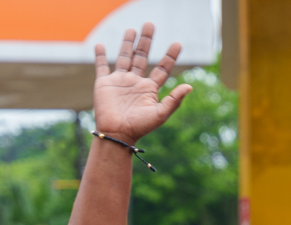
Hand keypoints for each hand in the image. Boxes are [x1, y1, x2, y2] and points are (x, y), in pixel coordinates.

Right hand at [92, 22, 192, 143]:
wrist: (117, 134)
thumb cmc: (139, 127)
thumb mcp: (160, 114)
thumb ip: (174, 100)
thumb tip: (190, 86)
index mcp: (149, 89)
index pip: (162, 68)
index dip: (170, 56)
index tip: (178, 44)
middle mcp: (135, 83)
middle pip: (142, 57)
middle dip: (146, 41)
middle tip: (150, 24)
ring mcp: (119, 82)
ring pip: (124, 57)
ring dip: (127, 43)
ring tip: (131, 30)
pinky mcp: (104, 84)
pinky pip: (101, 67)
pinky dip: (100, 56)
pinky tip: (99, 45)